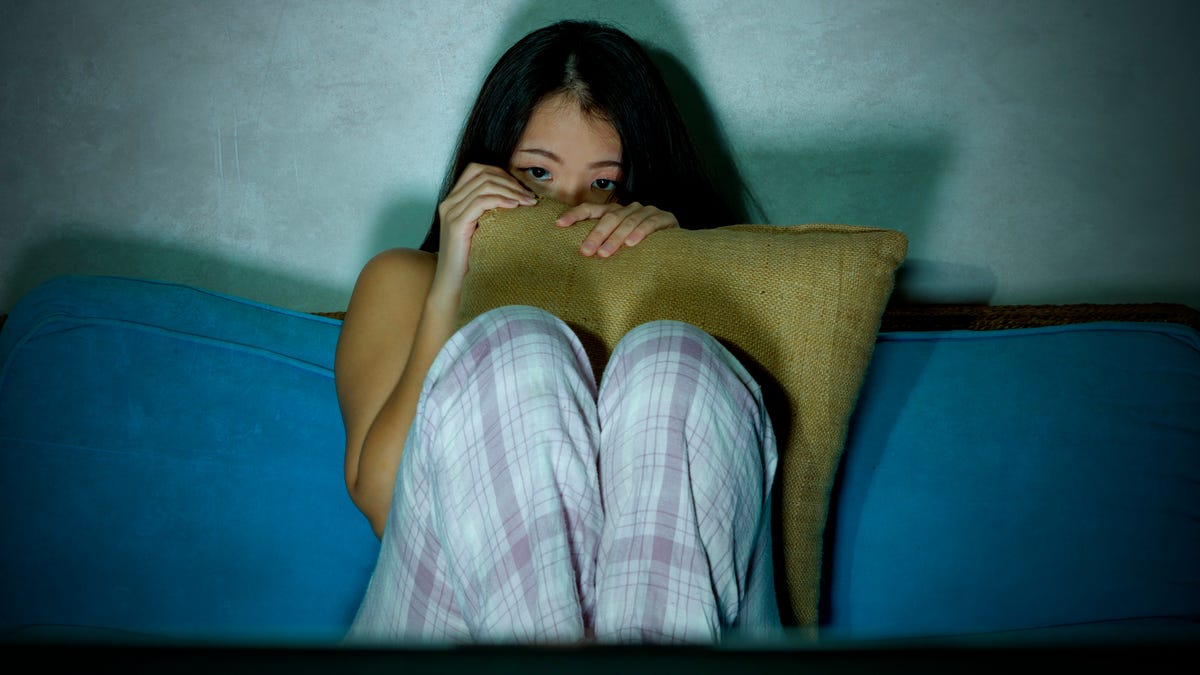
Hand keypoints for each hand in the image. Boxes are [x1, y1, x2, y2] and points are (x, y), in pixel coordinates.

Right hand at [433, 163, 536, 294]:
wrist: (454, 285)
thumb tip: (520, 200)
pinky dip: (501, 199)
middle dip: (510, 181)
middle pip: (482, 173)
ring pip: (484, 185)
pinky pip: (481, 201)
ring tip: (527, 201)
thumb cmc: (472, 261)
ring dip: (510, 190)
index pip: (477, 170)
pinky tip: (515, 206)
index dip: (501, 174)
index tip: (521, 189)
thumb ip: (491, 213)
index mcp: (454, 200)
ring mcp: (451, 212)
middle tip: (529, 196)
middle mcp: (449, 202)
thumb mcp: (482, 231)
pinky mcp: (456, 224)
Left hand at [555, 202, 678, 257]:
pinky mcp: (665, 218)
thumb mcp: (617, 245)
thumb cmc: (640, 248)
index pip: (591, 209)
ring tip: (605, 253)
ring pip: (628, 221)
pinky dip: (640, 233)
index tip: (559, 224)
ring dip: (615, 238)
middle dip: (596, 234)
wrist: (675, 245)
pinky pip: (650, 224)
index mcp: (614, 212)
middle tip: (586, 251)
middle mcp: (629, 208)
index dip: (575, 215)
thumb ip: (600, 245)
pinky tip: (631, 243)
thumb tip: (574, 257)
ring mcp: (647, 212)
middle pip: (609, 217)